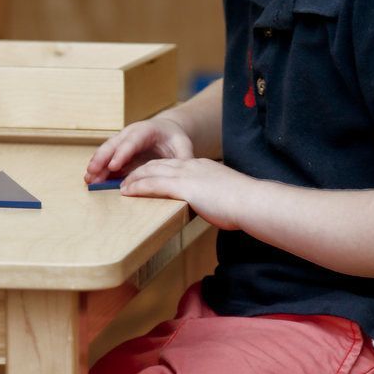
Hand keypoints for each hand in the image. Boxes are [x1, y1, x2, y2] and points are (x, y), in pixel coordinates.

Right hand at [85, 115, 193, 183]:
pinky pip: (106, 159)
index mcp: (146, 130)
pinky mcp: (118, 151)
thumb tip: (185, 171)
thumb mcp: (182, 146)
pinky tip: (92, 181)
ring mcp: (122, 142)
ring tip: (88, 180)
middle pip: (113, 145)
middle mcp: (130, 134)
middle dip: (102, 159)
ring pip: (106, 152)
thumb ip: (183, 158)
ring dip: (96, 165)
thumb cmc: (174, 139)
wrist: (167, 132)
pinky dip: (99, 169)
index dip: (122, 153)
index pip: (132, 141)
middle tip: (92, 173)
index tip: (114, 166)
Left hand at [118, 157, 251, 229]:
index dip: (158, 170)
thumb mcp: (228, 197)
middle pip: (158, 164)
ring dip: (133, 178)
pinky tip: (126, 192)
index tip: (148, 176)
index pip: (174, 165)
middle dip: (141, 171)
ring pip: (151, 171)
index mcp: (203, 167)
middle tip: (127, 180)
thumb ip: (217, 199)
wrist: (252, 201)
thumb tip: (217, 209)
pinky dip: (137, 187)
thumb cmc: (246, 204)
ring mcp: (186, 174)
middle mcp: (192, 166)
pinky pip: (152, 184)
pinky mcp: (182, 186)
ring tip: (121, 186)